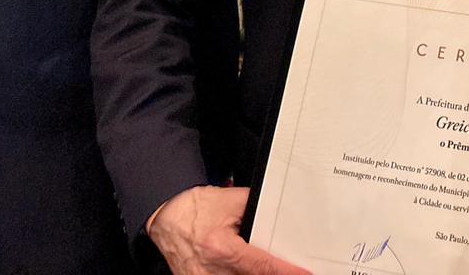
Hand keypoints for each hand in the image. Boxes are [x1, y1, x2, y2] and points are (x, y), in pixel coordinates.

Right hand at [149, 186, 311, 274]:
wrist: (165, 219)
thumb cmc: (195, 209)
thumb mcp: (229, 201)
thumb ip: (256, 207)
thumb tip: (279, 214)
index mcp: (221, 249)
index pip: (261, 265)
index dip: (285, 271)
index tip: (303, 273)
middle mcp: (211, 271)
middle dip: (272, 272)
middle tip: (290, 267)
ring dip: (256, 272)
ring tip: (267, 263)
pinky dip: (241, 274)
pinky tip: (248, 267)